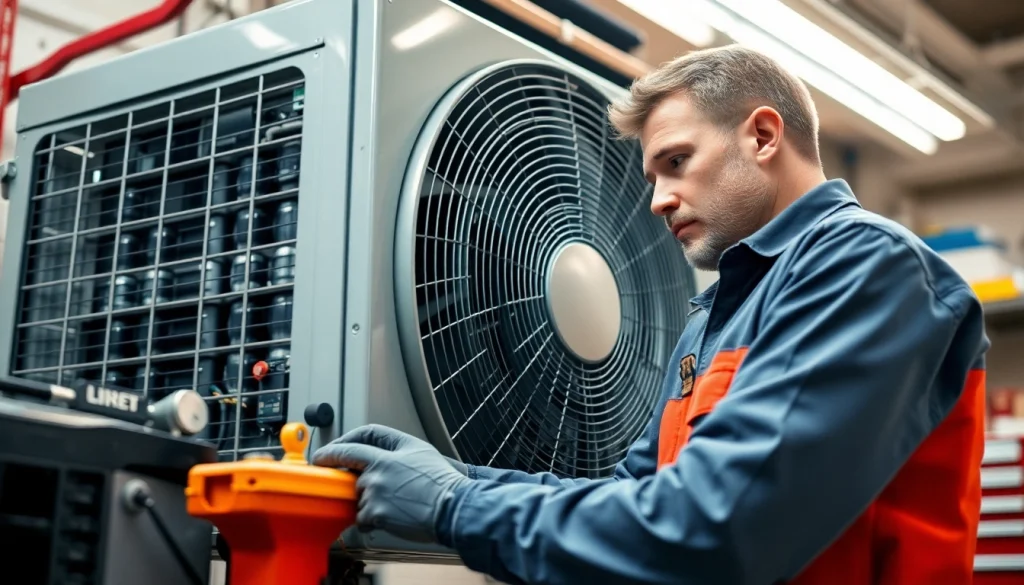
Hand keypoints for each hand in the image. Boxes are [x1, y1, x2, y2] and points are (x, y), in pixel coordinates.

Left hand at [312, 425, 470, 542]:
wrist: (452, 507)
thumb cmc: (441, 480)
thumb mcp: (419, 450)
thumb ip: (392, 445)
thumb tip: (372, 450)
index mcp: (387, 454)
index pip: (351, 446)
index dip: (333, 449)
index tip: (323, 456)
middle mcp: (377, 471)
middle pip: (352, 474)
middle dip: (351, 480)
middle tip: (358, 485)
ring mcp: (374, 493)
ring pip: (358, 498)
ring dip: (369, 502)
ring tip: (395, 504)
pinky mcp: (375, 514)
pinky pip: (363, 519)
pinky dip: (372, 520)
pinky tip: (392, 518)